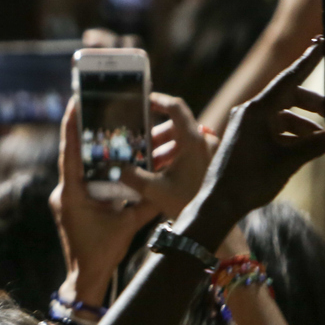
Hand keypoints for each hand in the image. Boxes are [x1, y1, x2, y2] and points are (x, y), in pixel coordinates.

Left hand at [52, 98, 159, 307]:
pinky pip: (85, 179)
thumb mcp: (128, 226)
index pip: (70, 153)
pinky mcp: (74, 203)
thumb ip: (145, 204)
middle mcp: (66, 191)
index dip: (72, 127)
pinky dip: (99, 168)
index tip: (74, 103)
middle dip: (89, 132)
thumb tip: (168, 183)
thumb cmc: (102, 253)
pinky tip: (113, 157)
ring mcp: (68, 197)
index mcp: (72, 194)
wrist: (87, 276)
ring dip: (96, 150)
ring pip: (82, 166)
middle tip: (99, 107)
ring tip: (109, 129)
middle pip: (76, 155)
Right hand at [118, 93, 214, 218]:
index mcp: (193, 141)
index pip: (176, 108)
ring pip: (182, 140)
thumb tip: (111, 166)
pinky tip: (162, 173)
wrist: (213, 225)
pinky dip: (175, 157)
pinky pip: (191, 151)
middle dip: (155, 137)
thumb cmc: (186, 204)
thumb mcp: (153, 189)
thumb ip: (130, 175)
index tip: (144, 101)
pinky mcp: (212, 163)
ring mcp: (211, 152)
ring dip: (164, 149)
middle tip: (139, 149)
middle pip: (175, 127)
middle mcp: (205, 142)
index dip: (159, 100)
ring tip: (148, 165)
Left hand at [185, 38, 324, 239]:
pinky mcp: (245, 135)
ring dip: (304, 122)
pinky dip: (291, 132)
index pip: (288, 79)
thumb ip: (318, 146)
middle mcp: (249, 111)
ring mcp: (246, 123)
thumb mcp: (289, 161)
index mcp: (256, 110)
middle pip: (288, 96)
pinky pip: (273, 126)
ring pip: (282, 113)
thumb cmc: (250, 181)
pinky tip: (309, 144)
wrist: (219, 203)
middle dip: (313, 104)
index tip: (321, 43)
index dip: (307, 61)